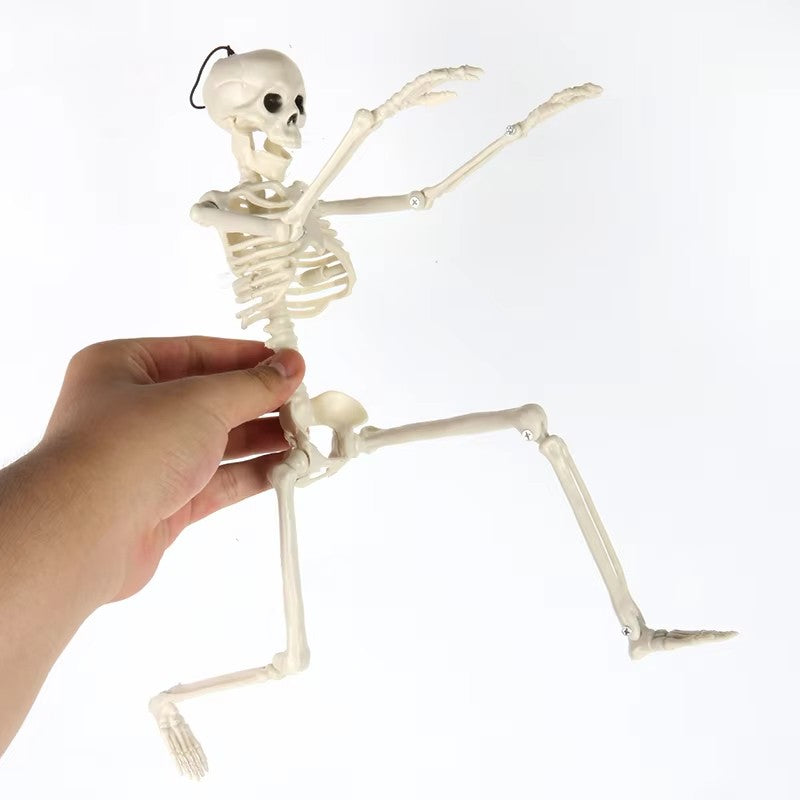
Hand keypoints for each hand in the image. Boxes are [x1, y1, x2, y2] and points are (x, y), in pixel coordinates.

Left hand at [38, 336, 304, 602]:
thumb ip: (252, 385)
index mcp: (124, 367)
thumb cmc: (129, 447)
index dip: (248, 358)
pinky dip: (253, 473)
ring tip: (307, 437)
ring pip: (218, 443)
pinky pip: (217, 481)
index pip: (198, 353)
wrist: (83, 534)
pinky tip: (287, 468)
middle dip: (261, 403)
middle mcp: (133, 411)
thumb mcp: (200, 400)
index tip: (291, 364)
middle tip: (307, 404)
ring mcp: (148, 459)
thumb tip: (292, 364)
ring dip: (263, 440)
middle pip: (211, 399)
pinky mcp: (164, 501)